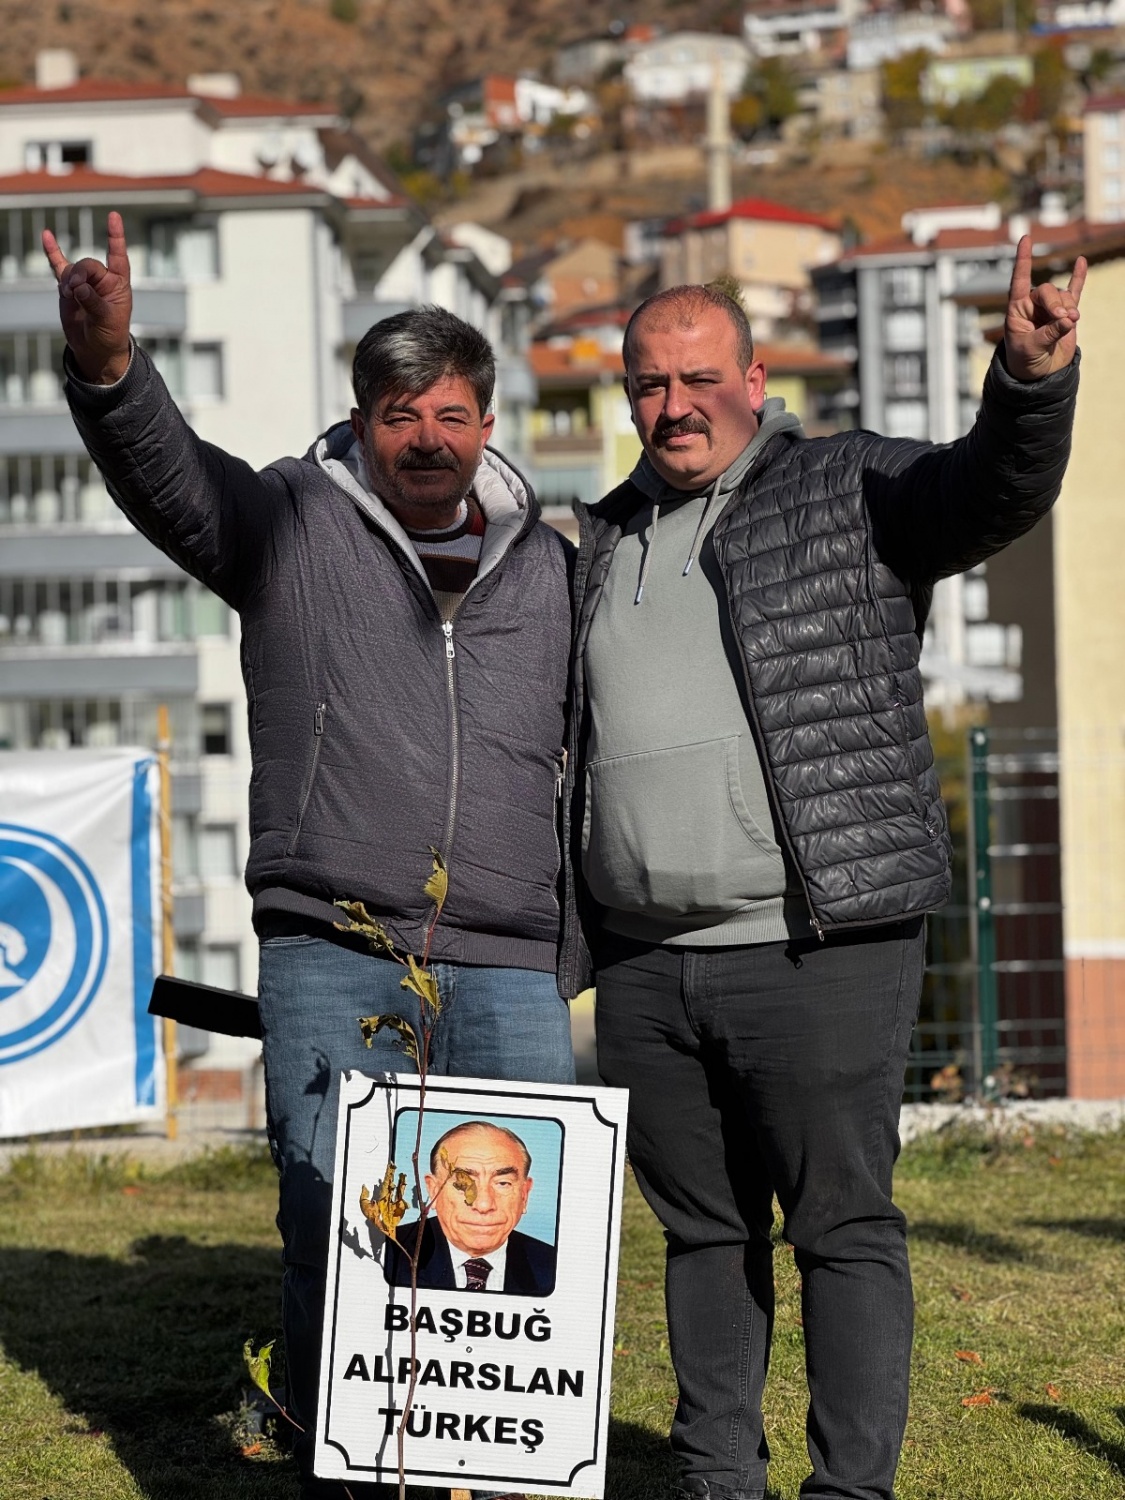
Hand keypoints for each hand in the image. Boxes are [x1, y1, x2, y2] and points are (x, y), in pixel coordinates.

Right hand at [42, 209, 132, 384]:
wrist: (96, 348)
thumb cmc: (109, 334)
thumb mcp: (107, 321)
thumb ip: (93, 302)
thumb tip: (78, 287)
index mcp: (118, 284)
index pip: (117, 256)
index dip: (115, 237)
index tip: (113, 216)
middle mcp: (102, 279)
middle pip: (88, 264)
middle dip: (80, 275)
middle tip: (74, 291)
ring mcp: (84, 282)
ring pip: (72, 269)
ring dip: (68, 281)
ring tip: (70, 296)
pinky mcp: (68, 287)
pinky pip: (58, 266)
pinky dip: (52, 252)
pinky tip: (47, 236)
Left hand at [1003, 233, 1084, 381]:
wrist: (1039, 373)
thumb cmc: (1025, 360)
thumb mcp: (1031, 348)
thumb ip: (1049, 333)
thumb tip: (1068, 319)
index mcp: (1017, 309)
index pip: (1019, 280)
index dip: (1023, 261)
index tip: (1025, 239)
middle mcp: (1033, 305)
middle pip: (1047, 291)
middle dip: (1056, 303)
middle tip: (1063, 318)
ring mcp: (1050, 308)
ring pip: (1063, 296)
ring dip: (1068, 307)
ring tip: (1071, 322)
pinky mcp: (1065, 314)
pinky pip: (1073, 291)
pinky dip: (1078, 278)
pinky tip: (1082, 262)